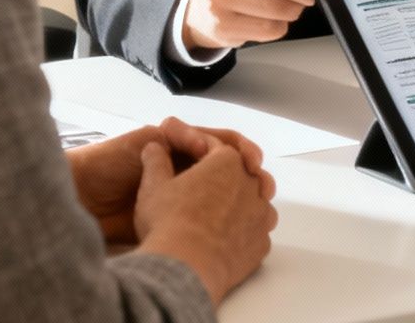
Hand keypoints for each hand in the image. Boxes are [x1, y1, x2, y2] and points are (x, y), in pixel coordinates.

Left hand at [68, 119, 267, 244]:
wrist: (82, 197)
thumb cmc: (108, 164)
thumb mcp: (144, 141)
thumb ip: (173, 136)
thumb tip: (203, 140)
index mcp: (181, 147)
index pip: (222, 143)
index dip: (241, 150)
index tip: (251, 162)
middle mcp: (187, 169)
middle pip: (231, 170)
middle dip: (251, 176)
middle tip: (262, 188)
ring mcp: (184, 194)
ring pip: (226, 194)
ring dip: (244, 198)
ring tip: (257, 206)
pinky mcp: (176, 218)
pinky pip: (210, 218)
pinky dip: (228, 220)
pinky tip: (237, 225)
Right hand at [136, 138, 278, 306]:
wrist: (184, 267)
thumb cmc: (167, 222)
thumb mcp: (153, 185)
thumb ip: (156, 161)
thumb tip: (153, 147)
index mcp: (227, 161)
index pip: (215, 150)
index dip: (197, 157)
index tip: (184, 168)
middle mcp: (251, 184)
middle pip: (239, 174)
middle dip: (221, 180)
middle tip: (198, 194)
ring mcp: (261, 215)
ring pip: (254, 202)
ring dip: (238, 206)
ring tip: (212, 218)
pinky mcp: (261, 244)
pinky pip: (256, 232)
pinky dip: (243, 234)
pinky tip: (222, 241)